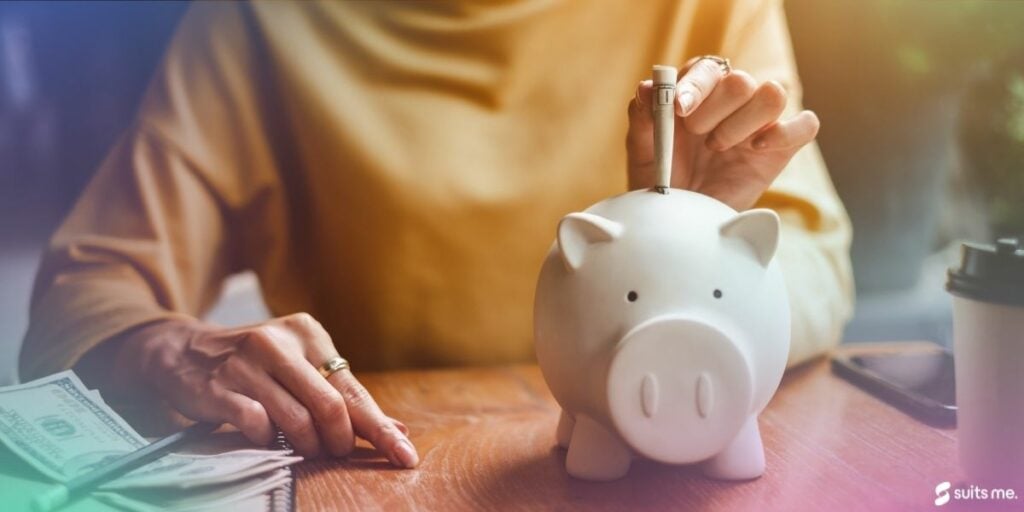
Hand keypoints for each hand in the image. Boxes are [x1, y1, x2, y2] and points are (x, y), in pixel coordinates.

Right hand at [97, 313, 418, 466]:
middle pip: (332, 406)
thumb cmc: (254, 365)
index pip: (353, 388)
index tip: (405, 455)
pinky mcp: (219, 387)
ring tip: (306, 449)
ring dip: (308, 446)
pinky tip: (268, 439)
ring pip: (299, 421)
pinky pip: (259, 427)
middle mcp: (279, 342)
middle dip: (342, 441)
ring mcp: (247, 364)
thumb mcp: (299, 366)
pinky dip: (270, 442)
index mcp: (307, 332)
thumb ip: (344, 396)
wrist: (181, 351)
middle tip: (337, 454)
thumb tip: (397, 429)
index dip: (381, 427)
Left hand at [626, 57, 819, 209]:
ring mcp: (760, 122)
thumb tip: (647, 87)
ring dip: (742, 122)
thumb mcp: (643, 150)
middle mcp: (733, 100)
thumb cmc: (660, 178)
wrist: (679, 217)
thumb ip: (643, 117)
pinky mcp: (782, 147)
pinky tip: (754, 148)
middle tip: (696, 136)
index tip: (679, 109)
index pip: (708, 67)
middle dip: (714, 110)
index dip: (696, 85)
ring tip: (718, 147)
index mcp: (700, 90)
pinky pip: (806, 124)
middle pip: (741, 80)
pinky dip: (785, 132)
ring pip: (774, 94)